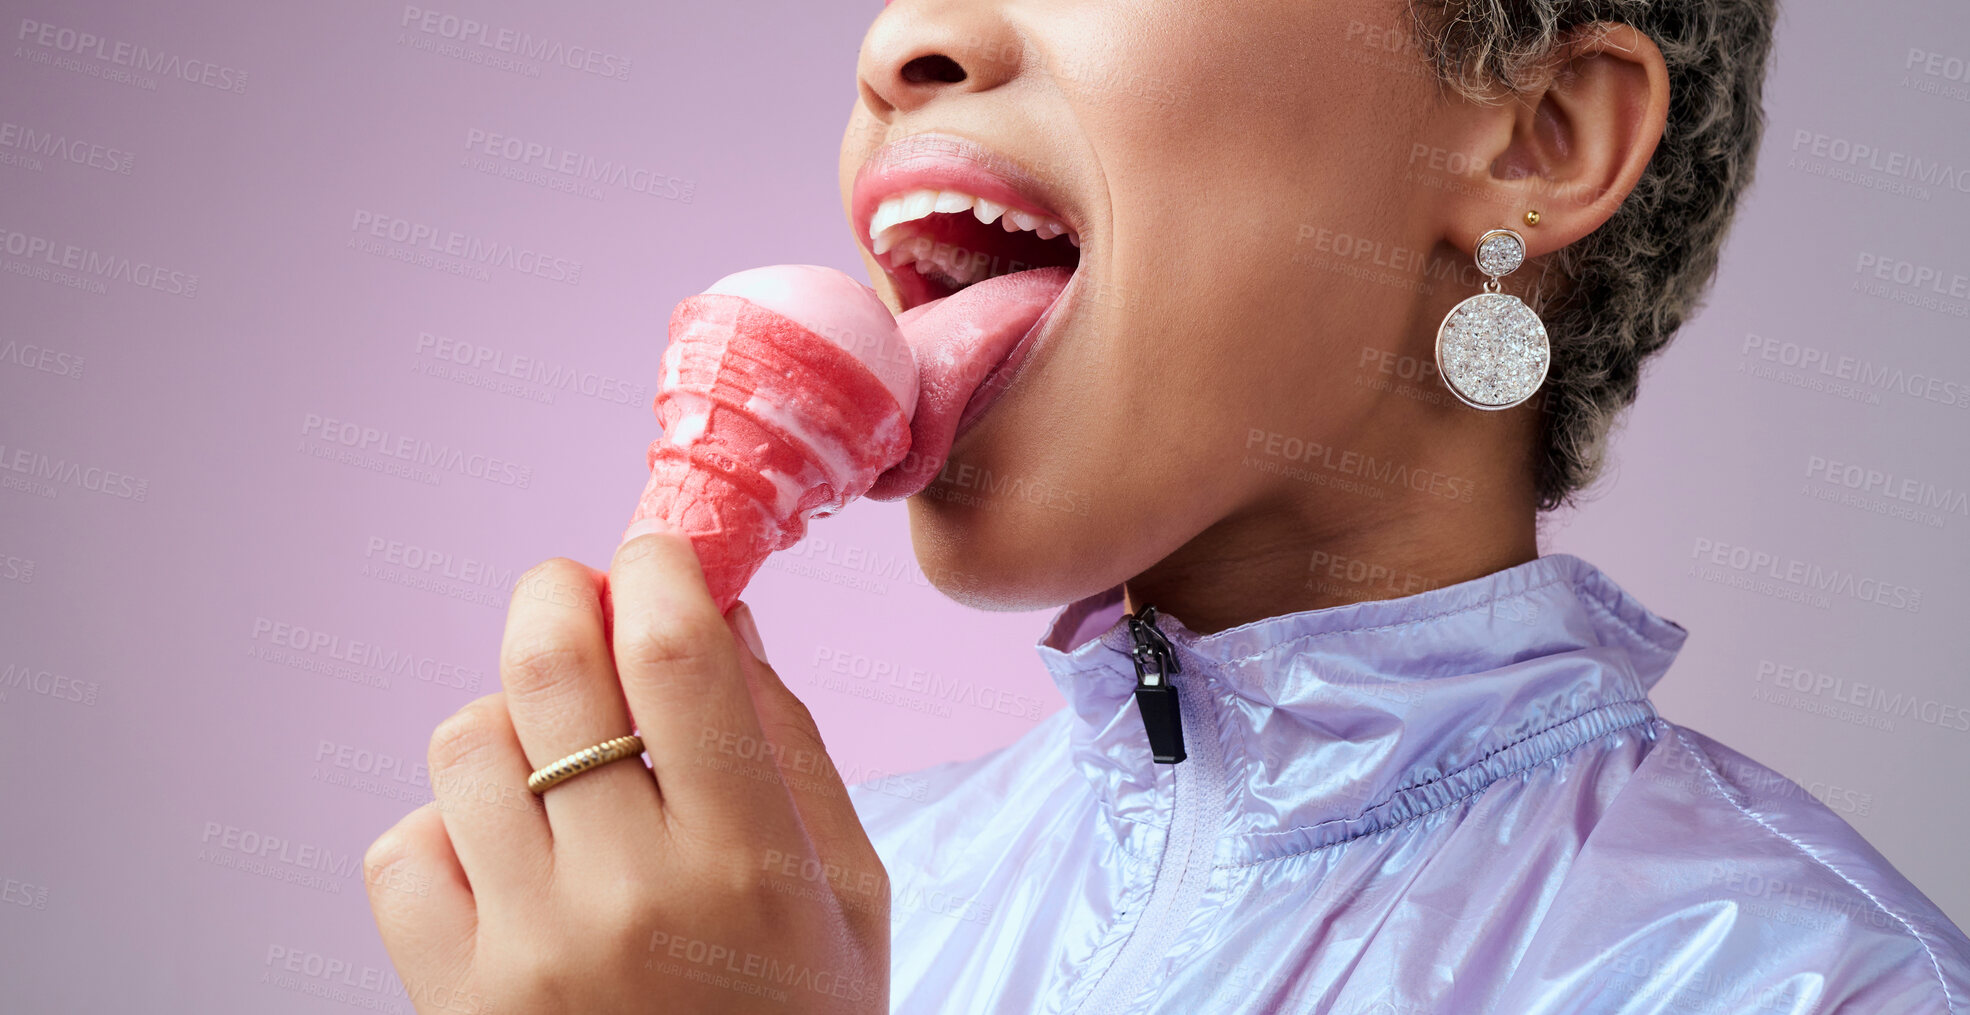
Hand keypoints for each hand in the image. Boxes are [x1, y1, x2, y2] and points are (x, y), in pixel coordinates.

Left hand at [363, 526, 889, 1013]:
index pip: (676, 656)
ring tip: (556, 756)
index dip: (659, 570)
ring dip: (509, 717)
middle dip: (561, 595)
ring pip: (464, 744)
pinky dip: (445, 826)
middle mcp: (627, 897)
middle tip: (586, 599)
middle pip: (548, 669)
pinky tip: (507, 853)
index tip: (662, 558)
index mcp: (748, 864)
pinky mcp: (449, 997)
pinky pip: (401, 848)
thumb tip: (720, 616)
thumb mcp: (851, 894)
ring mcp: (523, 952)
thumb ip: (791, 749)